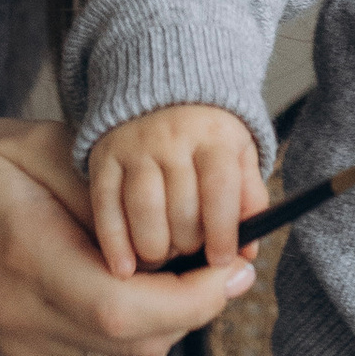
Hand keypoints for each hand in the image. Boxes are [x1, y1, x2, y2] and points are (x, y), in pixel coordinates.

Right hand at [0, 119, 253, 355]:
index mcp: (24, 257)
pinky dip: (142, 338)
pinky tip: (136, 295)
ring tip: (172, 273)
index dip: (191, 299)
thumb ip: (107, 185)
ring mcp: (25, 352)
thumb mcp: (41, 146)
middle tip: (224, 269)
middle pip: (135, 342)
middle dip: (196, 308)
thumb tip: (177, 223)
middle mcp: (22, 318)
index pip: (122, 308)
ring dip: (172, 324)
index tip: (232, 271)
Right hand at [87, 104, 268, 278]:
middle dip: (188, 242)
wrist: (160, 87)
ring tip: (162, 256)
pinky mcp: (105, 158)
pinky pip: (106, 206)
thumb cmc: (207, 136)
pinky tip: (124, 268)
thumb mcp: (239, 154)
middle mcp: (172, 138)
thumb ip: (249, 200)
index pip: (219, 188)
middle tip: (190, 253)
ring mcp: (135, 147)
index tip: (221, 261)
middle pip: (180, 205)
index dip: (222, 231)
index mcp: (213, 136)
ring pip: (144, 208)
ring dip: (154, 246)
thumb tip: (248, 252)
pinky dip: (114, 242)